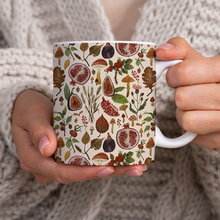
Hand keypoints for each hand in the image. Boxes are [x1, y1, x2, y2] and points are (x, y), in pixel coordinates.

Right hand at [12, 90, 145, 182]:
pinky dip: (106, 158)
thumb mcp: (31, 115)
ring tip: (136, 164)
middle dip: (108, 171)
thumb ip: (38, 131)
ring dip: (113, 167)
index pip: (62, 172)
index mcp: (36, 159)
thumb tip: (48, 149)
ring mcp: (61, 159)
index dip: (85, 173)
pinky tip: (123, 156)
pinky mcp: (69, 153)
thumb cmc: (28, 109)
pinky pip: (87, 159)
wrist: (29, 107)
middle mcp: (50, 164)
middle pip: (80, 173)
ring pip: (87, 168)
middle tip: (134, 168)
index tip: (106, 169)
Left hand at [156, 37, 219, 148]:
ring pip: (187, 120)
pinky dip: (192, 128)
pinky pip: (193, 136)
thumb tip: (161, 51)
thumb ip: (179, 51)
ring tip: (195, 107)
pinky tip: (202, 119)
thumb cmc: (208, 80)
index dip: (173, 76)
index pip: (184, 73)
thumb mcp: (198, 61)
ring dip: (184, 113)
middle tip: (189, 93)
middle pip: (183, 98)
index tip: (176, 77)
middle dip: (181, 95)